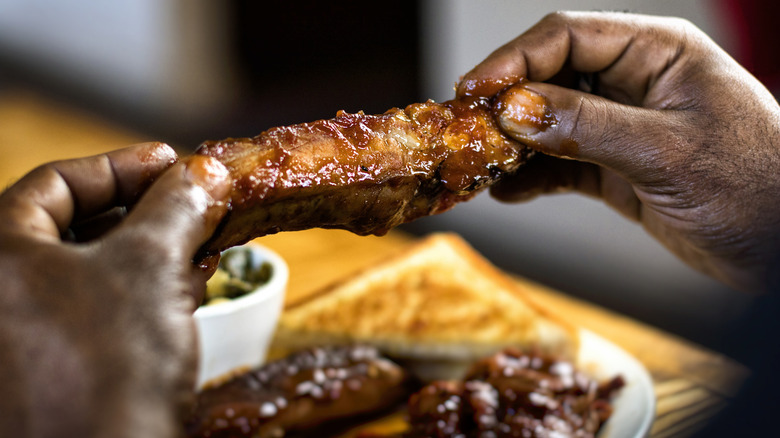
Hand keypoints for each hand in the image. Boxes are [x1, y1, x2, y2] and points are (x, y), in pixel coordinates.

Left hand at [0, 143, 230, 436]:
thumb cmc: (109, 364)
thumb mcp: (151, 265)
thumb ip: (176, 206)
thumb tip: (202, 174)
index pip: (56, 182)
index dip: (122, 165)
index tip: (173, 162)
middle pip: (75, 227)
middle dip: (147, 214)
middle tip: (194, 205)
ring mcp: (20, 337)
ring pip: (91, 272)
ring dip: (153, 255)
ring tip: (202, 250)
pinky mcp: (49, 369)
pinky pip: (94, 312)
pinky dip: (141, 295)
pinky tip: (186, 292)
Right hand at [458, 11, 779, 292]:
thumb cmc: (754, 184)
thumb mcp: (664, 150)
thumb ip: (585, 127)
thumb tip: (513, 110)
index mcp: (656, 53)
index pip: (567, 37)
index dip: (514, 60)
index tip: (475, 90)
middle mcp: (633, 82)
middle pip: (549, 78)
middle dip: (506, 105)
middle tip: (466, 132)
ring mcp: (621, 127)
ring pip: (548, 123)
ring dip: (513, 146)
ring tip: (478, 167)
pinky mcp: (614, 168)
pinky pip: (560, 163)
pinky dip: (532, 178)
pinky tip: (507, 192)